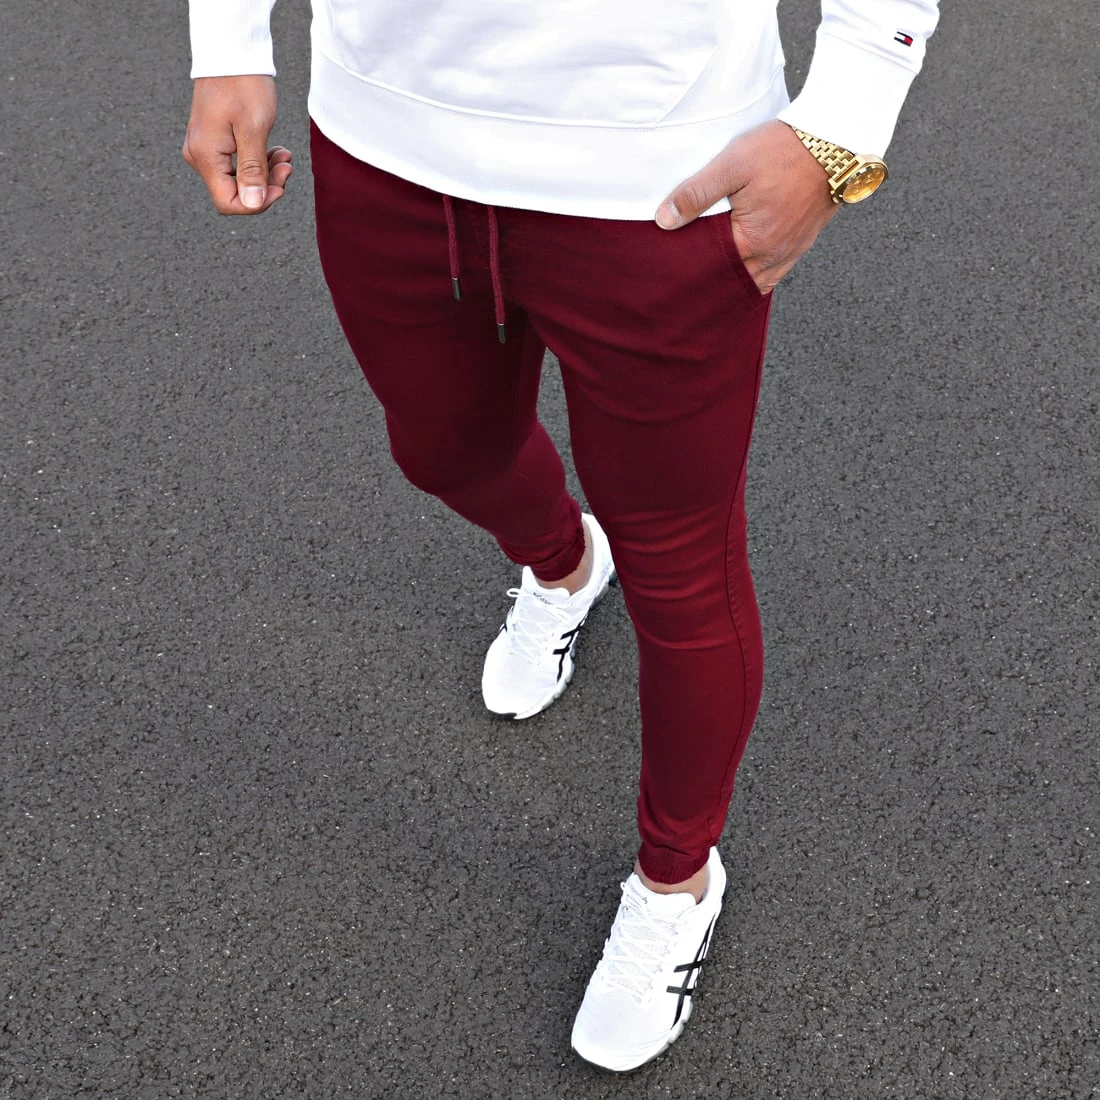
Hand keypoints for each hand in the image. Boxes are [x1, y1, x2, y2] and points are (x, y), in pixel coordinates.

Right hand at [182, 75, 291, 214]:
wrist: (231, 53)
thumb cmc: (243, 84)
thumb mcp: (254, 130)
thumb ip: (253, 171)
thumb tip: (252, 203)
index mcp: (206, 156)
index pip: (229, 203)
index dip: (258, 203)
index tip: (280, 186)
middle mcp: (199, 156)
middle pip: (235, 192)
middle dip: (265, 185)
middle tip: (286, 166)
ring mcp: (204, 149)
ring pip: (238, 179)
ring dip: (265, 172)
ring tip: (283, 155)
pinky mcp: (213, 141)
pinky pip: (236, 163)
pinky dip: (257, 161)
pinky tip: (273, 150)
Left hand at [655, 120, 836, 293]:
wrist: (834, 140)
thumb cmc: (784, 150)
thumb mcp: (731, 165)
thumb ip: (696, 194)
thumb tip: (665, 219)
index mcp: (752, 243)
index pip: (712, 270)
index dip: (692, 270)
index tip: (675, 271)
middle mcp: (774, 255)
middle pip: (734, 280)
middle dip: (713, 281)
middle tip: (690, 280)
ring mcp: (791, 251)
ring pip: (757, 279)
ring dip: (737, 279)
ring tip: (715, 276)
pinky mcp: (803, 241)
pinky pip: (776, 270)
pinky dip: (758, 272)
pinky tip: (746, 266)